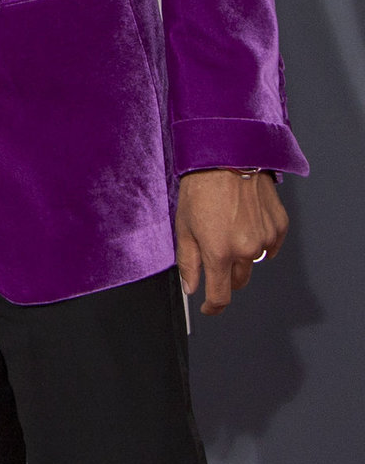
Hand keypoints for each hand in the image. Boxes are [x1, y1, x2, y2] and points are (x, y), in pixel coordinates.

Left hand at [176, 169, 287, 314]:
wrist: (228, 156)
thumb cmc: (201, 186)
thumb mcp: (184, 224)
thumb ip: (188, 261)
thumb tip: (191, 287)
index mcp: (219, 251)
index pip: (220, 295)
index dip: (213, 306)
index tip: (208, 307)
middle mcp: (246, 250)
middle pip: (239, 280)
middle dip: (226, 275)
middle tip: (215, 252)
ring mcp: (266, 239)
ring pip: (254, 261)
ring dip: (242, 253)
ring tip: (228, 224)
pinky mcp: (280, 227)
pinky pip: (269, 244)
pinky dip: (258, 239)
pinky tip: (245, 218)